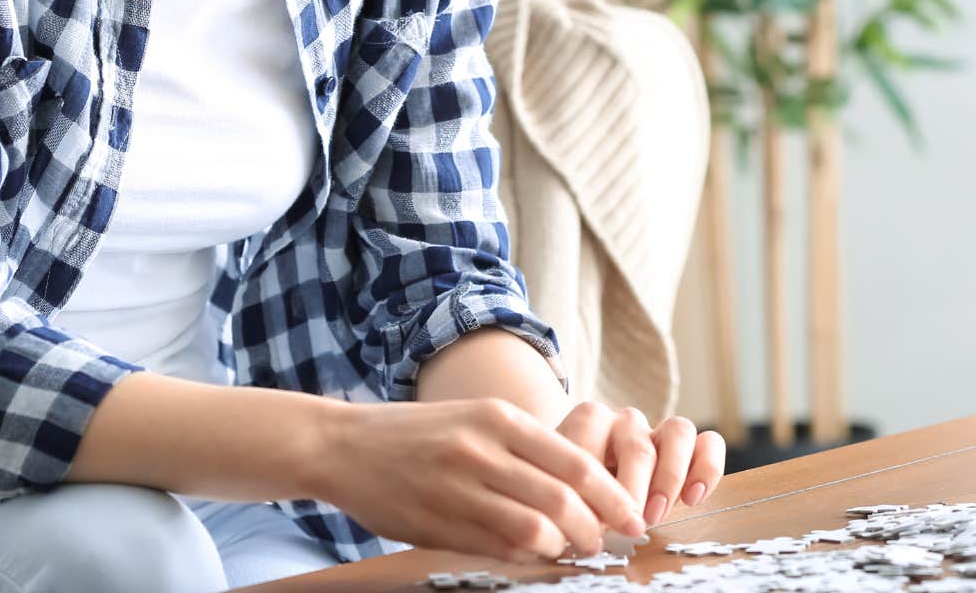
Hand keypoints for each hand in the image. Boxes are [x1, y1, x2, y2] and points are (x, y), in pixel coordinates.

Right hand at [312, 397, 648, 563]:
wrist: (343, 445)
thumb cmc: (419, 433)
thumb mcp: (475, 418)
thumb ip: (525, 447)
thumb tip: (586, 487)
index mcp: (498, 417)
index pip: (576, 463)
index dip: (613, 498)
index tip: (631, 518)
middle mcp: (481, 450)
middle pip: (562, 502)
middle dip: (593, 531)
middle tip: (601, 542)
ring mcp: (456, 488)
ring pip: (533, 531)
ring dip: (559, 548)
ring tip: (565, 549)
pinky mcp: (435, 522)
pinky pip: (496, 549)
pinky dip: (522, 557)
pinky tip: (527, 554)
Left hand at [551, 402, 726, 525]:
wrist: (590, 484)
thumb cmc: (577, 489)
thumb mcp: (565, 489)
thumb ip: (572, 495)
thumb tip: (581, 522)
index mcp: (590, 420)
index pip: (590, 435)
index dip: (588, 481)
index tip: (585, 517)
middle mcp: (626, 419)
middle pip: (638, 446)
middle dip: (634, 492)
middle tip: (626, 526)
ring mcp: (660, 429)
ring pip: (680, 432)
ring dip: (670, 479)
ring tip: (656, 514)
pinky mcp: (691, 446)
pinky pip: (710, 443)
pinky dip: (707, 469)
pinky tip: (692, 498)